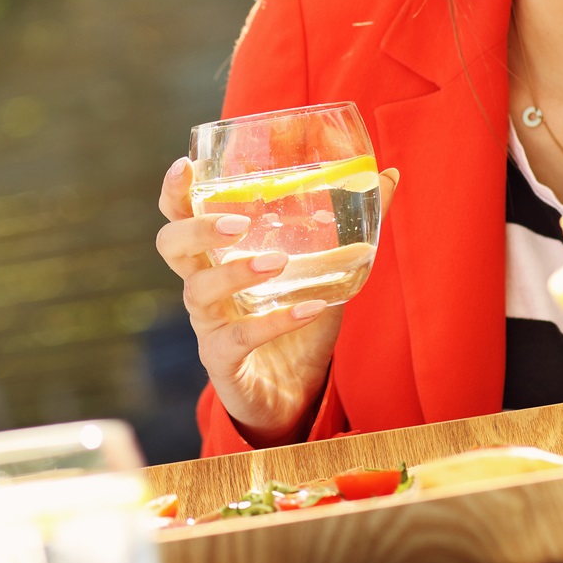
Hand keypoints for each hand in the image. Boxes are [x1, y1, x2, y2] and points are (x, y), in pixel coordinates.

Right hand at [156, 156, 396, 445]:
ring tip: (277, 263)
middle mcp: (203, 285)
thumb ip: (350, 226)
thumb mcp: (324, 269)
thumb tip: (391, 175)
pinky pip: (238, 340)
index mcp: (216, 256)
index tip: (186, 166)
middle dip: (197, 229)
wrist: (291, 397)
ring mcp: (209, 325)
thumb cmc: (295, 320)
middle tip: (238, 223)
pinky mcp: (224, 362)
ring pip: (199, 292)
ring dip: (235, 272)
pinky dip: (275, 322)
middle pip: (171, 247)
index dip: (175, 192)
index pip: (179, 216)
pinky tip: (310, 309)